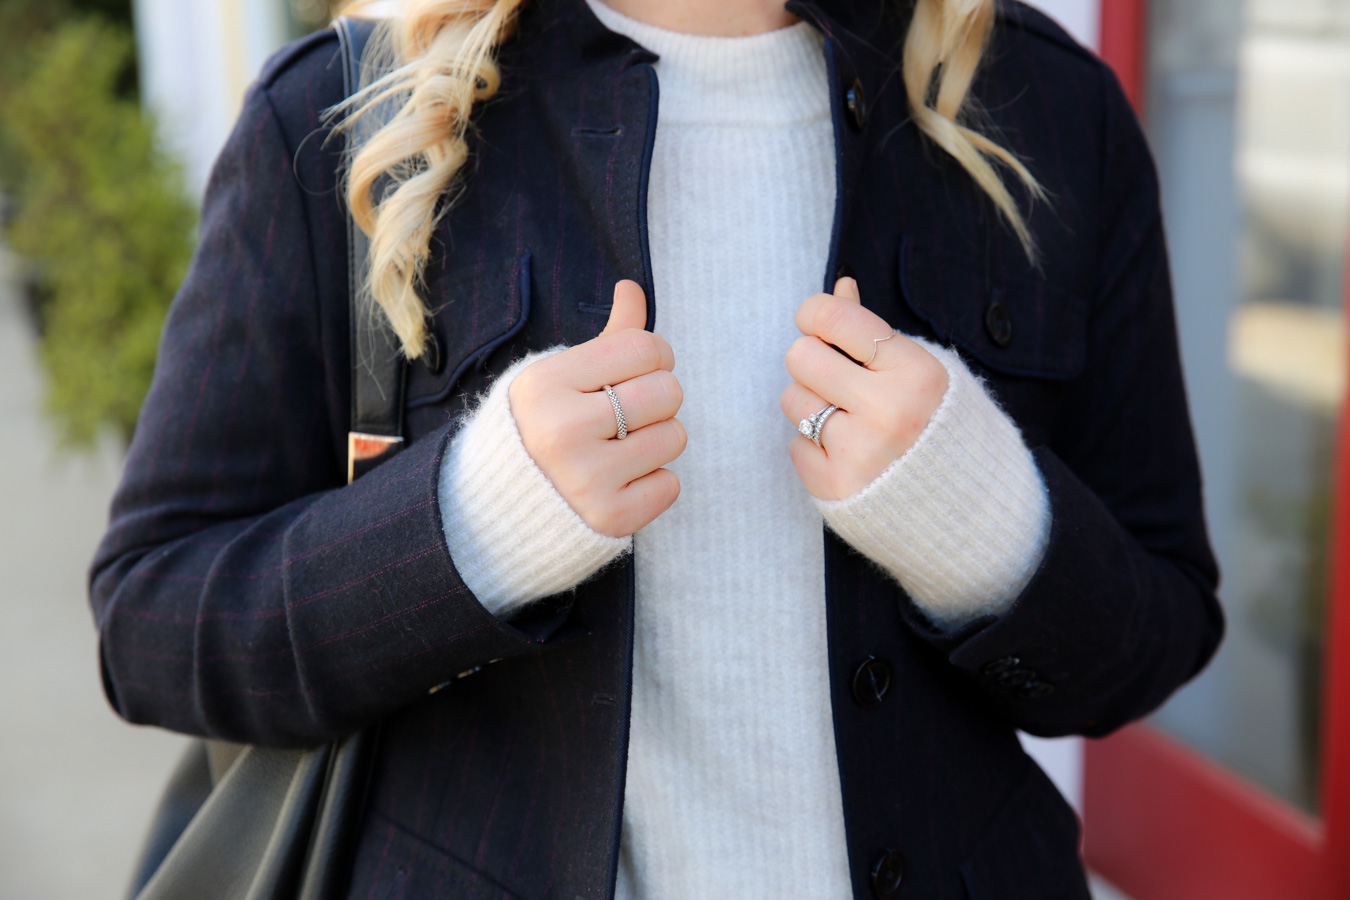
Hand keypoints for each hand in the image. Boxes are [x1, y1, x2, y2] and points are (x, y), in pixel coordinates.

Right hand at [509, 280, 685, 536]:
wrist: (501, 510)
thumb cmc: (541, 429)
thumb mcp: (559, 377)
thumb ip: (607, 337)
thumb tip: (632, 288)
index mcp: (545, 384)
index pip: (644, 347)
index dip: (654, 356)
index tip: (636, 371)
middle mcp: (561, 431)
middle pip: (667, 391)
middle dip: (658, 400)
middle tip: (629, 414)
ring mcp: (585, 480)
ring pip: (675, 437)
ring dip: (657, 441)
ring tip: (620, 449)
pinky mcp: (607, 519)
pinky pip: (670, 485)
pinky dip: (653, 483)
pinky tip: (619, 482)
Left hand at [781, 277, 948, 499]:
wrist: (967, 509)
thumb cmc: (939, 427)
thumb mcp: (921, 370)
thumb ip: (873, 330)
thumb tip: (841, 286)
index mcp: (914, 372)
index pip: (834, 319)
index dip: (815, 315)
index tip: (818, 324)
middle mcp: (888, 410)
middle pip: (800, 356)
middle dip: (812, 363)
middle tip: (836, 379)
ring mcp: (860, 452)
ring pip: (792, 400)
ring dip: (811, 406)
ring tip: (847, 420)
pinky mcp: (834, 486)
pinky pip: (794, 445)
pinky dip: (814, 448)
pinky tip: (848, 455)